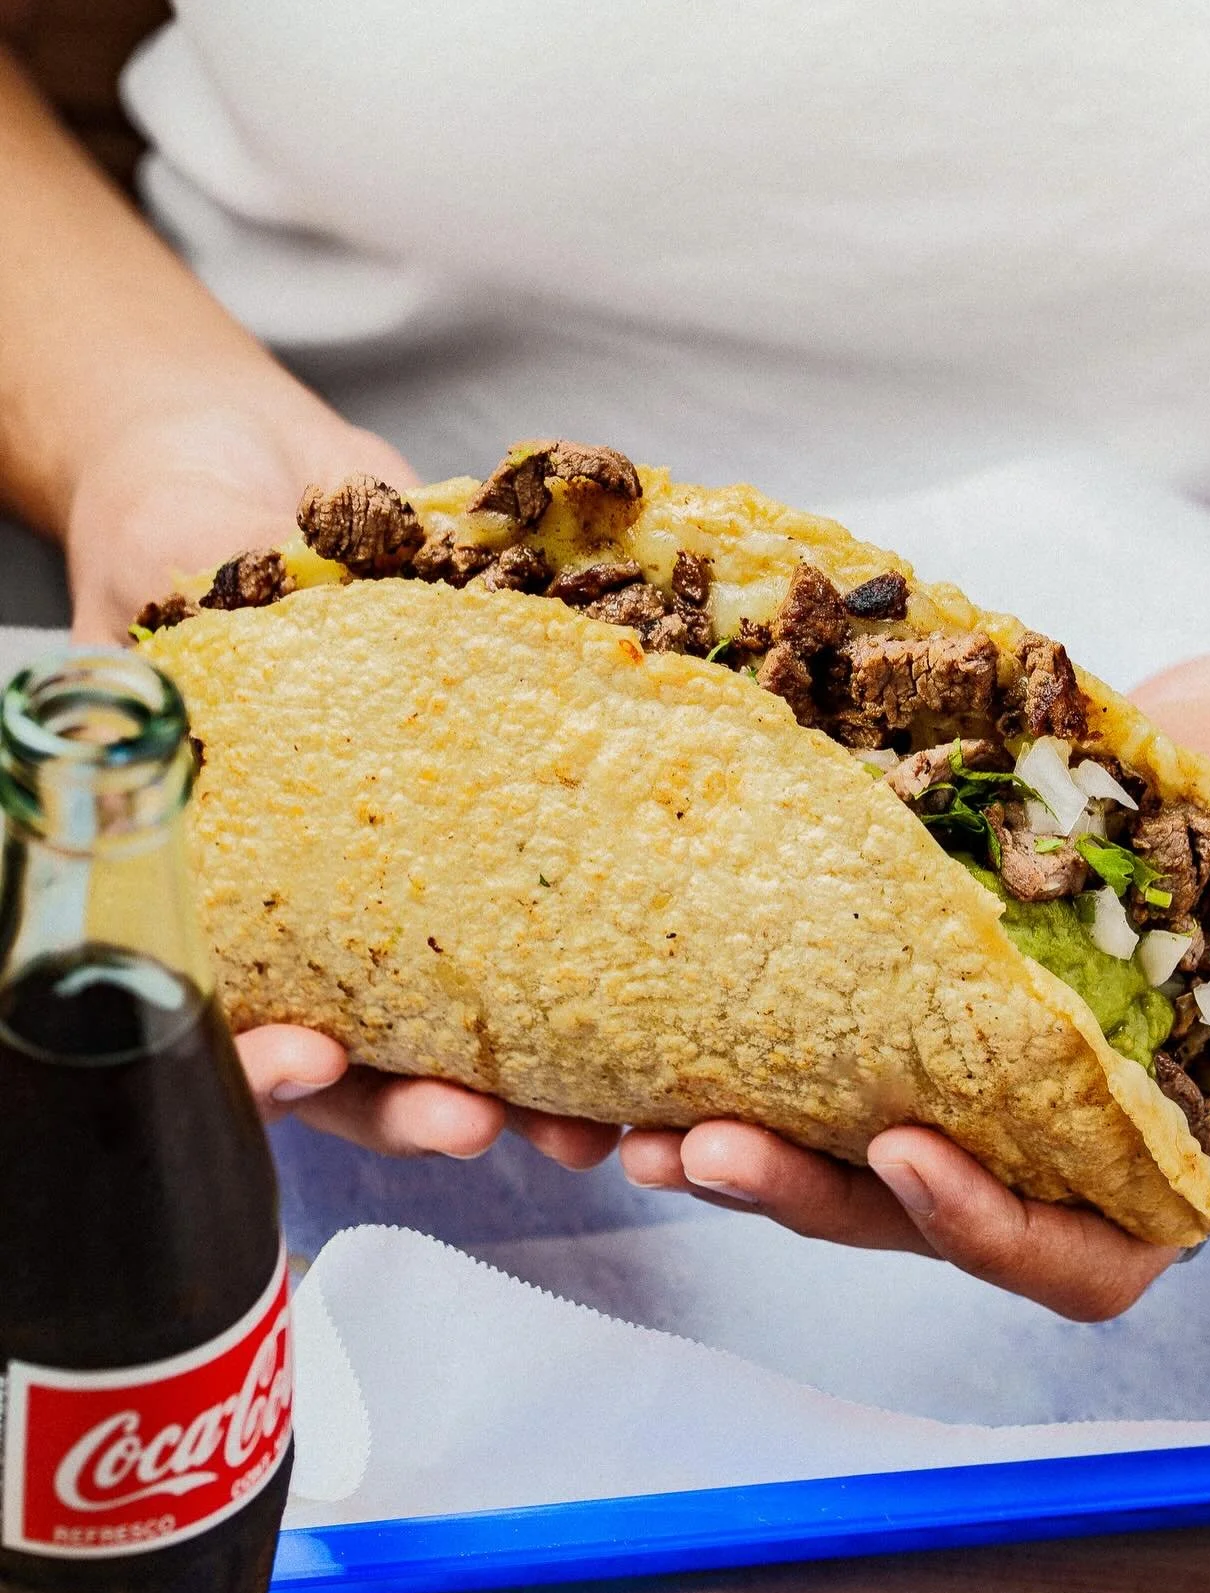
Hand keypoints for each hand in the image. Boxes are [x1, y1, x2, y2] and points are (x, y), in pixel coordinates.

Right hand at [67, 396, 619, 1168]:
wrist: (267, 469)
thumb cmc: (177, 519)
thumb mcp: (162, 563)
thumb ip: (181, 615)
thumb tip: (188, 624)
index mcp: (212, 882)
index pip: (231, 1014)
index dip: (263, 1063)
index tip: (314, 1062)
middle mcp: (317, 906)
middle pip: (360, 1058)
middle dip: (421, 1105)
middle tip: (485, 1123)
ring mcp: (417, 879)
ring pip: (471, 1023)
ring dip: (532, 1082)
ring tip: (600, 1118)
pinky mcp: (511, 825)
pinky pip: (559, 914)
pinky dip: (609, 968)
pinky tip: (665, 1003)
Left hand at [616, 605, 1209, 1315]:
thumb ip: (1188, 883)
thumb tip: (1126, 844)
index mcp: (1151, 1150)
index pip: (1073, 1256)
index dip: (985, 1224)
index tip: (907, 1148)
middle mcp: (1045, 1150)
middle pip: (915, 1218)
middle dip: (800, 1191)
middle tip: (699, 1148)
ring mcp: (961, 1098)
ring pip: (841, 1170)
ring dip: (733, 1154)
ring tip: (632, 1125)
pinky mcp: (890, 1036)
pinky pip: (810, 1082)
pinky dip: (733, 1075)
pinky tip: (646, 1055)